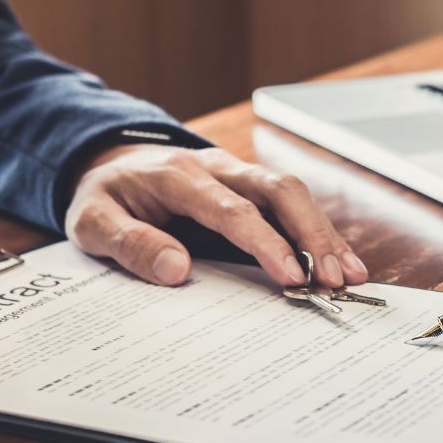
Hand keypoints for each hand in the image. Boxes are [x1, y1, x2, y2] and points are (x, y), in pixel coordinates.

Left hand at [66, 145, 367, 288]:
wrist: (112, 163)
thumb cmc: (106, 197)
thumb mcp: (92, 222)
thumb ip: (130, 243)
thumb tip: (177, 269)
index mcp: (178, 175)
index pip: (232, 208)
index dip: (265, 241)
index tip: (290, 276)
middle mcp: (219, 168)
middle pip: (280, 190)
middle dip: (312, 235)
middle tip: (334, 279)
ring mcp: (240, 175)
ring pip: (295, 195)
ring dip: (325, 235)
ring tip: (350, 277)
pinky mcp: (252, 189)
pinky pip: (293, 206)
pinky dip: (320, 235)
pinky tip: (342, 264)